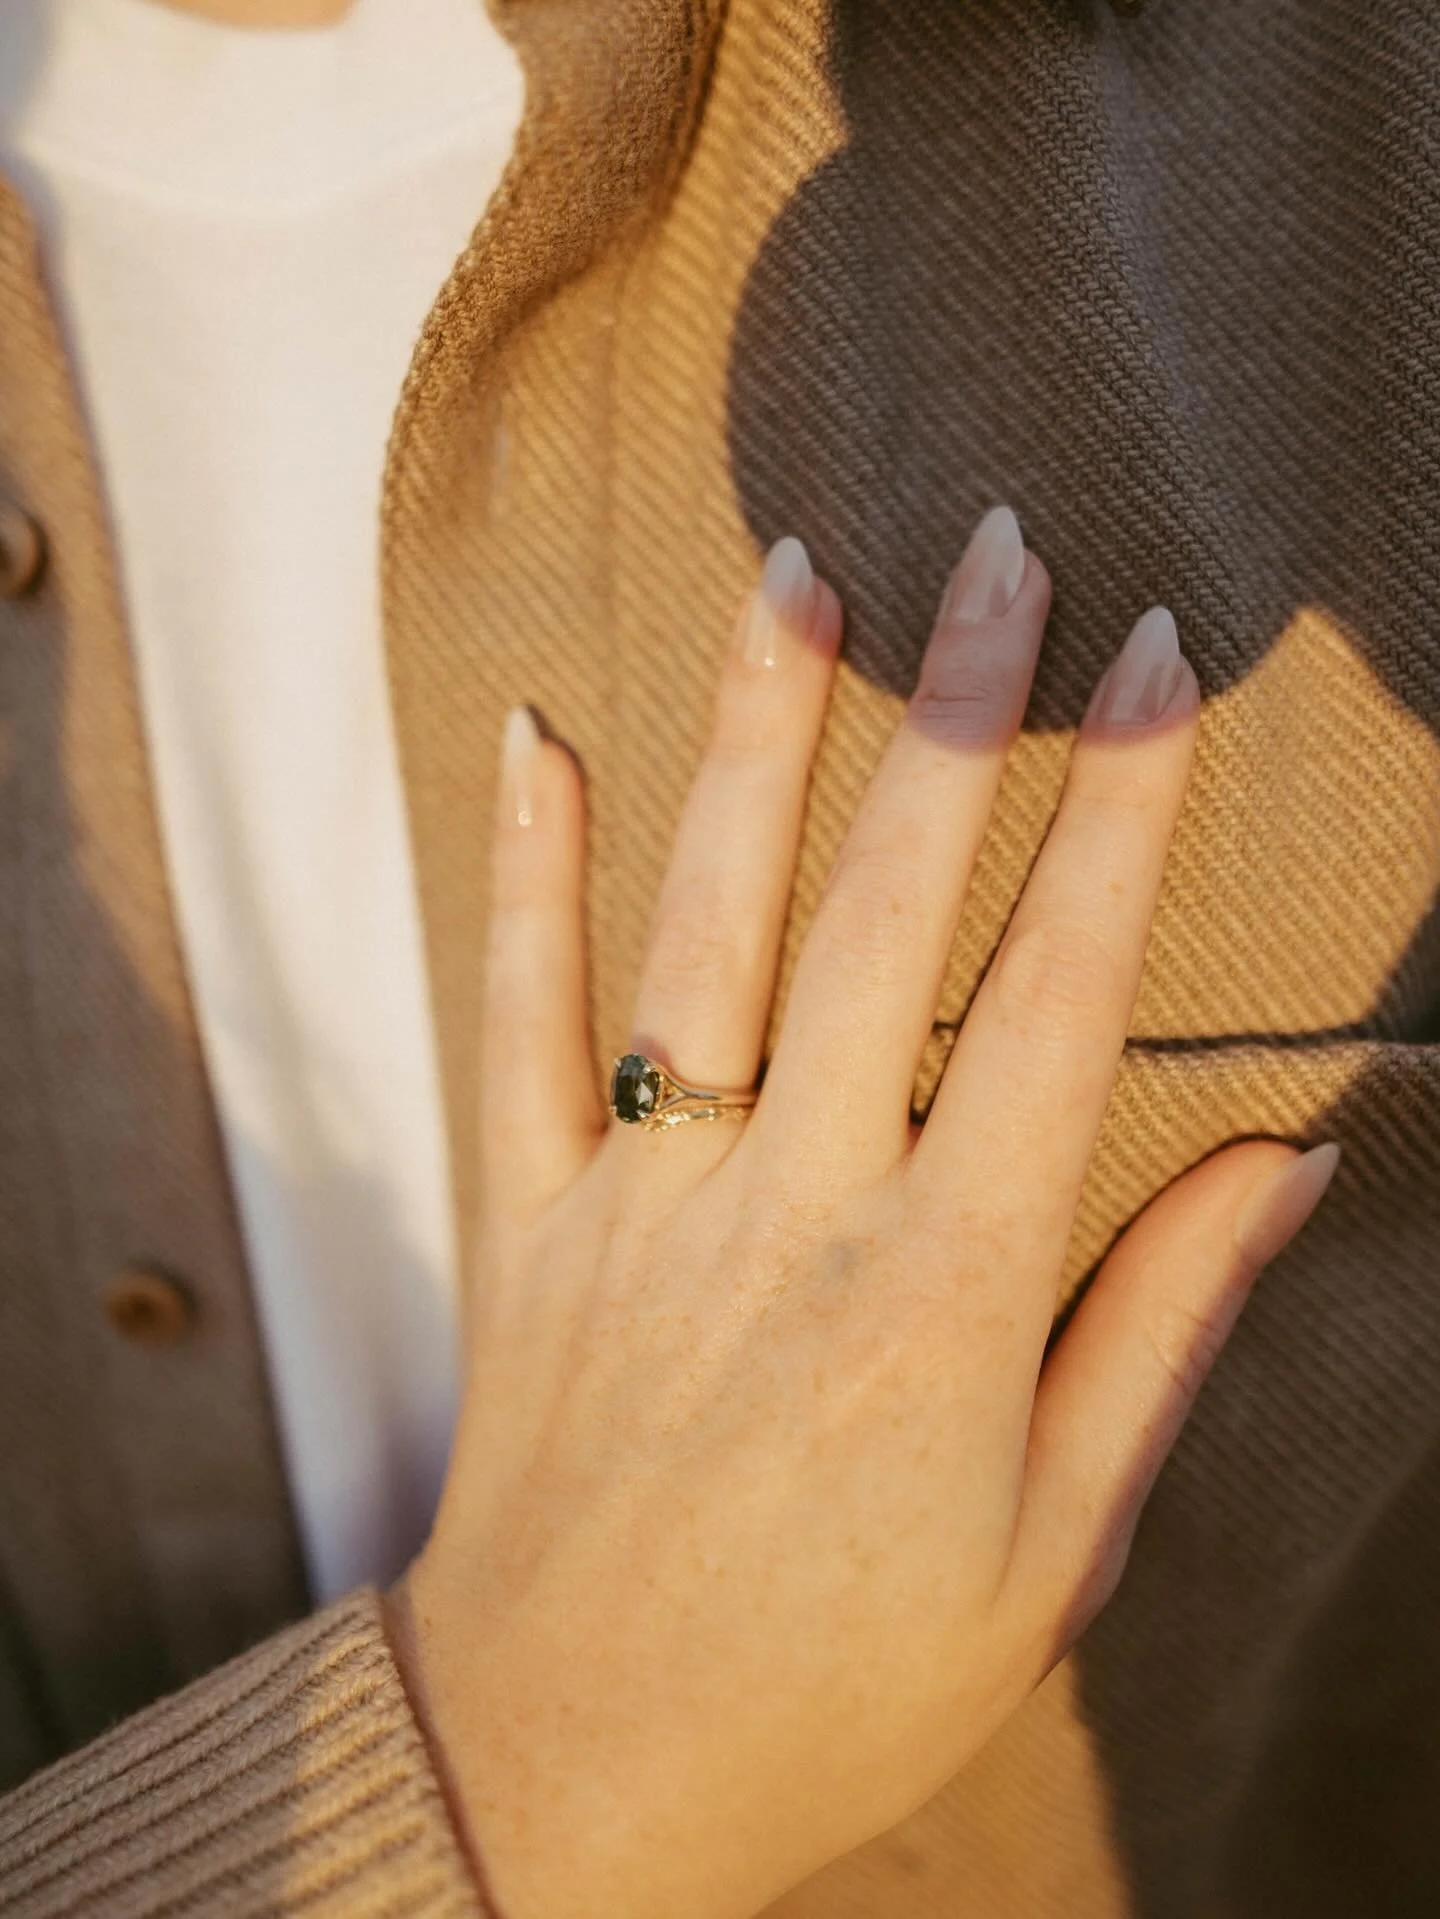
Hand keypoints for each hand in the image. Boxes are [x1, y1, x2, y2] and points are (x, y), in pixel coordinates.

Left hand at [390, 507, 1337, 1918]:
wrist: (575, 1769)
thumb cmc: (839, 1681)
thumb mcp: (1050, 1548)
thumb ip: (1155, 1334)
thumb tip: (1280, 1162)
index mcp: (941, 1296)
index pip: (1056, 1003)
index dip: (1118, 820)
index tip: (1160, 670)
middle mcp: (787, 1214)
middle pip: (880, 920)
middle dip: (958, 720)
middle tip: (1005, 556)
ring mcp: (638, 1205)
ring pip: (699, 931)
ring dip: (755, 738)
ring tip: (802, 574)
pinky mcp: (523, 1224)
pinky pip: (515, 1020)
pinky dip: (526, 873)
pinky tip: (538, 735)